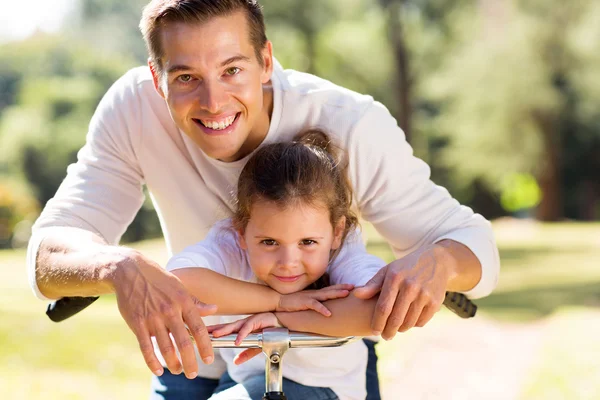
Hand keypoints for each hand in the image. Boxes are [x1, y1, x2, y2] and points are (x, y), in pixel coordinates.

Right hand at [111, 249, 216, 378]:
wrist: (131, 271)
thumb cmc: (159, 280)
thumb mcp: (180, 287)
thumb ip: (196, 302)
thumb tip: (214, 310)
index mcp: (183, 301)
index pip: (199, 328)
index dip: (205, 346)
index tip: (209, 359)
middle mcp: (170, 311)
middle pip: (184, 342)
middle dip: (190, 362)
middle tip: (193, 374)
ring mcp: (153, 318)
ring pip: (166, 347)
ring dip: (173, 363)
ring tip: (178, 371)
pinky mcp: (137, 323)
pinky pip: (146, 347)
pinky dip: (152, 362)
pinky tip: (158, 371)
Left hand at [207, 312, 281, 364]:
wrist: (284, 324)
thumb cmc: (271, 332)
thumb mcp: (257, 346)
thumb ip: (247, 353)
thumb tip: (235, 362)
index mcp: (242, 328)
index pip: (226, 329)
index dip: (215, 331)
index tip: (203, 334)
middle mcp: (244, 323)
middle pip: (227, 326)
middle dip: (215, 329)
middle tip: (203, 332)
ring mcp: (250, 321)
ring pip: (235, 325)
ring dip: (225, 330)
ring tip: (215, 335)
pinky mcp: (258, 320)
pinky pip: (248, 328)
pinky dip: (242, 335)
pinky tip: (237, 341)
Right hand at [277, 284, 353, 315]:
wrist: (278, 300)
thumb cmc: (292, 301)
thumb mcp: (306, 300)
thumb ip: (315, 301)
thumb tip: (323, 305)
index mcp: (315, 293)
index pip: (330, 288)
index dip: (341, 286)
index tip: (352, 286)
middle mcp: (314, 293)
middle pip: (331, 289)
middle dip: (342, 287)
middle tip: (354, 286)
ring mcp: (309, 297)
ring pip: (325, 294)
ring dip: (336, 294)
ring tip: (345, 294)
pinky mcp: (303, 302)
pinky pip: (314, 305)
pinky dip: (322, 309)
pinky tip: (328, 313)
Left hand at [353, 244, 451, 339]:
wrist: (436, 261)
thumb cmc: (405, 269)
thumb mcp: (388, 272)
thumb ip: (372, 285)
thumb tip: (356, 295)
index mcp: (395, 278)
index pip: (383, 307)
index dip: (377, 322)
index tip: (374, 332)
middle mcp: (410, 286)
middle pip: (396, 318)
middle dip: (388, 331)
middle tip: (385, 337)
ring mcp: (424, 294)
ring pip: (409, 322)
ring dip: (401, 329)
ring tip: (396, 329)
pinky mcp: (436, 301)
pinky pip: (421, 321)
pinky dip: (414, 325)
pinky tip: (409, 322)